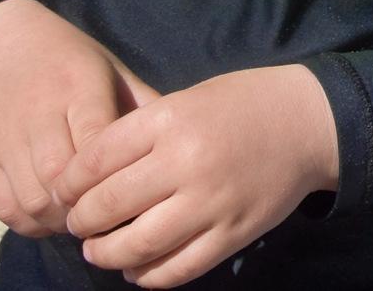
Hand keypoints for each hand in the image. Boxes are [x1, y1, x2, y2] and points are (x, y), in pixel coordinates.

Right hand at [0, 0, 158, 239]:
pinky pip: (5, 208)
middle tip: (112, 216)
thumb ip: (143, 106)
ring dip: (61, 221)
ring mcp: (6, 139)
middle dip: (89, 207)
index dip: (115, 178)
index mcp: (77, 87)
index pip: (97, 145)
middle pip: (60, 180)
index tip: (135, 191)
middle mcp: (37, 114)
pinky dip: (31, 222)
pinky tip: (53, 216)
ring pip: (33, 202)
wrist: (1, 45)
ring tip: (85, 219)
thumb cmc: (71, 61)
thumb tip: (182, 143)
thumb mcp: (112, 70)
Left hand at [54, 65, 338, 287]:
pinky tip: (137, 269)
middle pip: (108, 206)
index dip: (70, 183)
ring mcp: (211, 203)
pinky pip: (178, 269)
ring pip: (137, 246)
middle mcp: (186, 162)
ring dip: (107, 255)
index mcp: (170, 119)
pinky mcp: (232, 234)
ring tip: (99, 251)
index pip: (95, 160)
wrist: (308, 122)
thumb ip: (141, 134)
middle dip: (82, 222)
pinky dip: (148, 276)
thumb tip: (90, 179)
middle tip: (78, 225)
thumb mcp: (186, 99)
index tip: (64, 192)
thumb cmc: (241, 104)